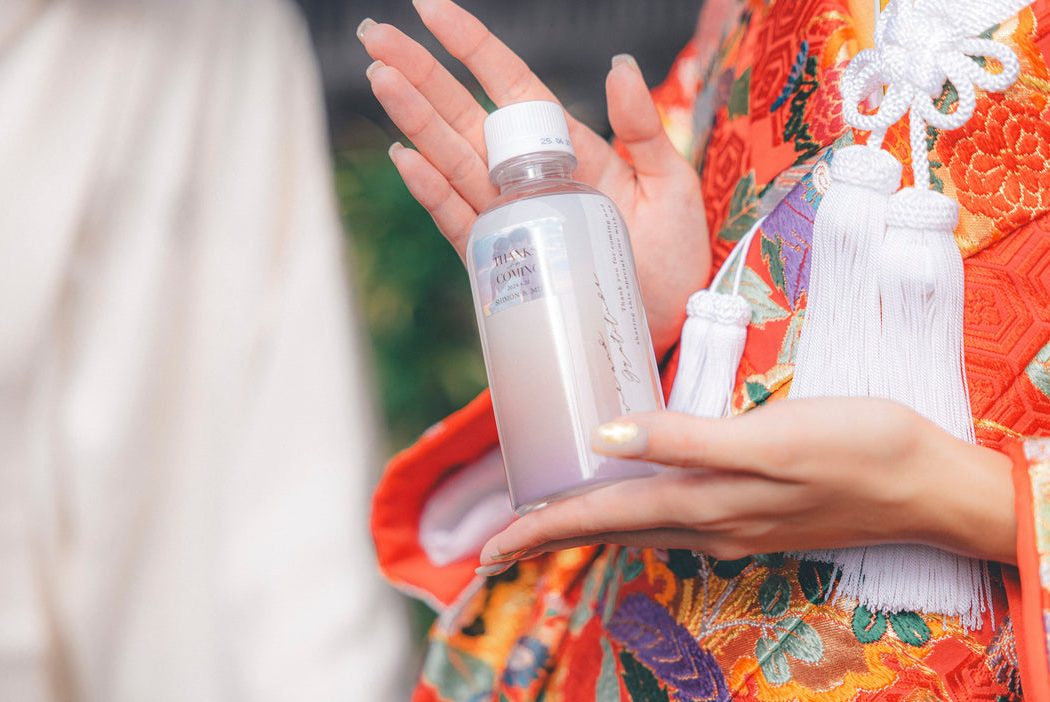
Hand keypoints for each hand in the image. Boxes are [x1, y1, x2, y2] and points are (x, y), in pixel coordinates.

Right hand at [360, 0, 709, 355]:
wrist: (674, 322)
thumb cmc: (675, 253)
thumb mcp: (671, 182)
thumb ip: (642, 128)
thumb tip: (620, 66)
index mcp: (567, 147)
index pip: (509, 84)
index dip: (470, 46)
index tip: (430, 9)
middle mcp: (530, 177)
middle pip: (465, 117)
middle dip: (420, 76)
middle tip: (374, 36)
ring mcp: (513, 217)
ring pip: (453, 161)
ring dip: (417, 122)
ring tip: (381, 80)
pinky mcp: (508, 260)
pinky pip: (462, 222)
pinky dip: (434, 193)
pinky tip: (408, 159)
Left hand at [476, 398, 1017, 569]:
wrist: (933, 487)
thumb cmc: (859, 447)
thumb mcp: (773, 437)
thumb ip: (688, 439)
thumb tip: (605, 440)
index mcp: (705, 505)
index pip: (604, 520)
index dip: (543, 530)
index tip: (488, 547)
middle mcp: (712, 526)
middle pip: (614, 535)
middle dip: (554, 538)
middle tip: (500, 544)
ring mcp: (738, 528)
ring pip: (643, 534)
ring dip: (592, 532)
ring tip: (552, 527)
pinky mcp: (762, 519)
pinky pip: (677, 526)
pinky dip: (638, 521)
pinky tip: (638, 507)